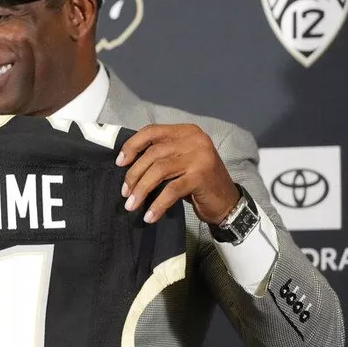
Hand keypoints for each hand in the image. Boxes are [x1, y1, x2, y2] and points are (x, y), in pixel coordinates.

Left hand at [117, 124, 239, 224]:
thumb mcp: (180, 161)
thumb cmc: (198, 181)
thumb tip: (126, 162)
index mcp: (186, 131)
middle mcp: (194, 139)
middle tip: (125, 192)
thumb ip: (161, 155)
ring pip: (159, 170)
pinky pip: (171, 190)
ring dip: (141, 189)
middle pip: (153, 153)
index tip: (119, 162)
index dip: (132, 145)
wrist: (228, 202)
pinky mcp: (201, 176)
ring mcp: (199, 157)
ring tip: (131, 204)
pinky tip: (149, 215)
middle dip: (134, 173)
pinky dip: (157, 204)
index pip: (152, 131)